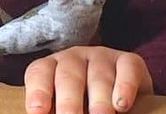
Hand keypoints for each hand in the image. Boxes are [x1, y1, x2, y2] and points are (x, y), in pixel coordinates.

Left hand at [23, 46, 152, 113]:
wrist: (126, 97)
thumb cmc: (83, 106)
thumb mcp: (66, 108)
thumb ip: (59, 110)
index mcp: (51, 68)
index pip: (39, 73)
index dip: (38, 92)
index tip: (37, 112)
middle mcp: (73, 59)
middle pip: (68, 77)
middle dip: (69, 102)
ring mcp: (101, 57)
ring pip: (98, 76)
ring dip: (99, 100)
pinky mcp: (129, 61)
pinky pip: (127, 68)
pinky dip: (125, 87)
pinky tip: (121, 105)